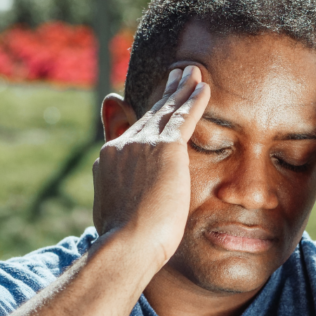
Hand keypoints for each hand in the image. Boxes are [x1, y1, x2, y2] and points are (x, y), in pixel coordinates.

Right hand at [92, 66, 209, 267]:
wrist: (127, 244)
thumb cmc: (124, 240)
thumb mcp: (111, 213)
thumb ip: (114, 195)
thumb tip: (112, 198)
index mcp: (110, 158)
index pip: (134, 132)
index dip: (148, 116)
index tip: (156, 105)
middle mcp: (123, 145)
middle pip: (150, 113)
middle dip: (166, 93)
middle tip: (177, 73)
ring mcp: (143, 144)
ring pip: (167, 110)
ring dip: (182, 88)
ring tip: (193, 71)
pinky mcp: (166, 149)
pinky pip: (184, 118)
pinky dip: (194, 100)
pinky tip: (204, 86)